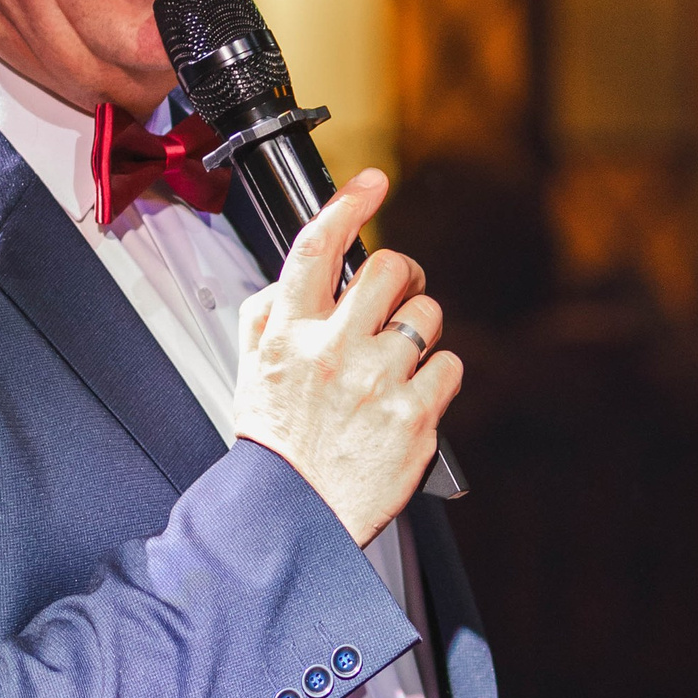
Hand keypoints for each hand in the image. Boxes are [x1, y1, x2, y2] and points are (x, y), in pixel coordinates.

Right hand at [232, 171, 463, 549]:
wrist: (293, 516)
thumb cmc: (276, 443)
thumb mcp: (248, 369)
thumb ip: (267, 314)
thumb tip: (298, 275)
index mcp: (288, 333)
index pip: (317, 247)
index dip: (349, 202)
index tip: (372, 181)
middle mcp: (332, 350)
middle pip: (390, 269)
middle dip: (403, 276)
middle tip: (399, 294)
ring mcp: (377, 382)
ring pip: (428, 317)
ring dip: (420, 331)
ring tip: (397, 362)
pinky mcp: (415, 416)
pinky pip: (449, 365)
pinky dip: (437, 376)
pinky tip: (411, 396)